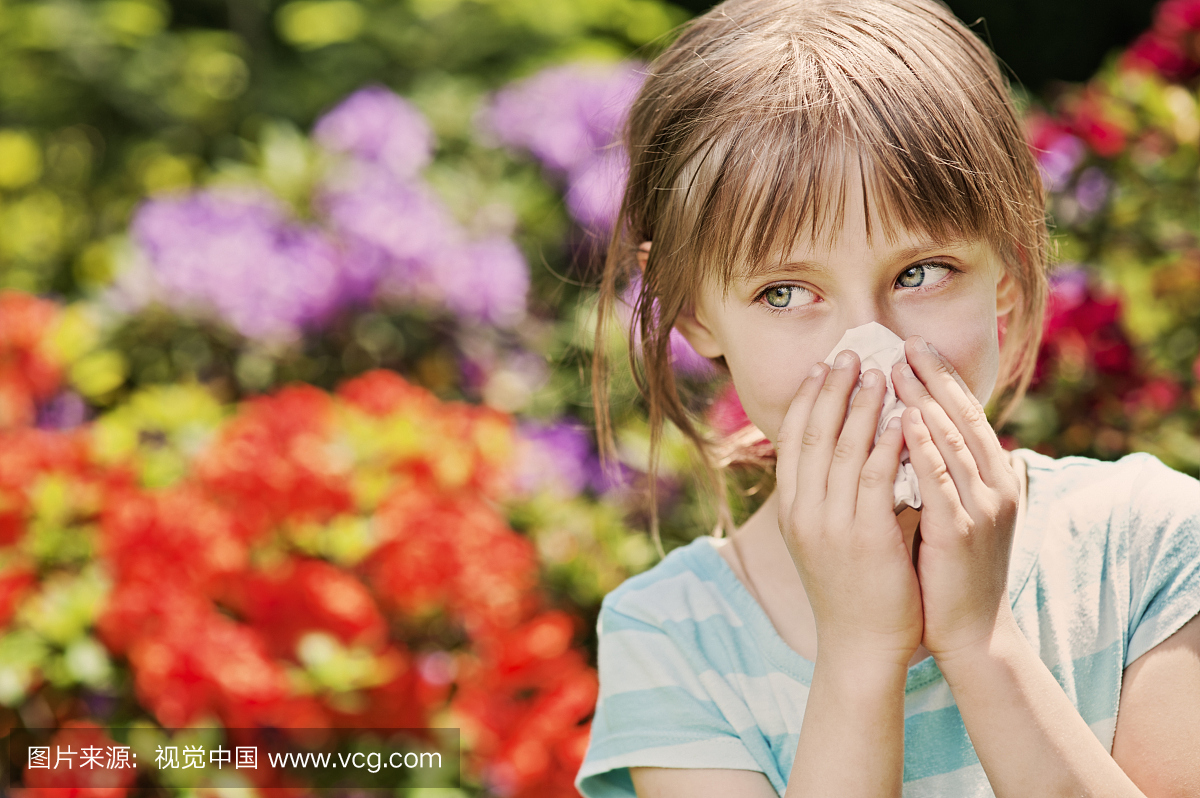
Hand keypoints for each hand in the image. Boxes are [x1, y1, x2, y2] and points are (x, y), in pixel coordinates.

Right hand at [775, 350, 923, 668]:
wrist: (860, 646)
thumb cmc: (850, 589)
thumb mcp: (824, 536)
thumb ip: (830, 494)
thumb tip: (848, 444)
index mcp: (791, 508)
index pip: (793, 439)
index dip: (808, 398)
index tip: (823, 366)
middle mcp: (803, 511)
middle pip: (813, 434)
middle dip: (833, 389)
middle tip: (850, 353)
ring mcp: (830, 524)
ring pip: (843, 448)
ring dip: (861, 405)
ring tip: (878, 372)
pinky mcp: (864, 538)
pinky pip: (875, 478)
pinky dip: (887, 443)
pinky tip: (901, 418)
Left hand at [892, 336, 1020, 660]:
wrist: (970, 632)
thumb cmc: (952, 571)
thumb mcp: (952, 512)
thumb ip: (941, 474)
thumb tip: (912, 431)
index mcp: (993, 478)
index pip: (966, 415)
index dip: (941, 379)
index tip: (913, 346)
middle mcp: (994, 486)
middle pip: (962, 418)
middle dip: (932, 378)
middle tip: (902, 343)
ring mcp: (981, 508)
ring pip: (952, 442)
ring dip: (923, 402)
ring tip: (895, 370)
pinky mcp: (961, 532)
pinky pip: (939, 480)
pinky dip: (922, 448)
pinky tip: (901, 422)